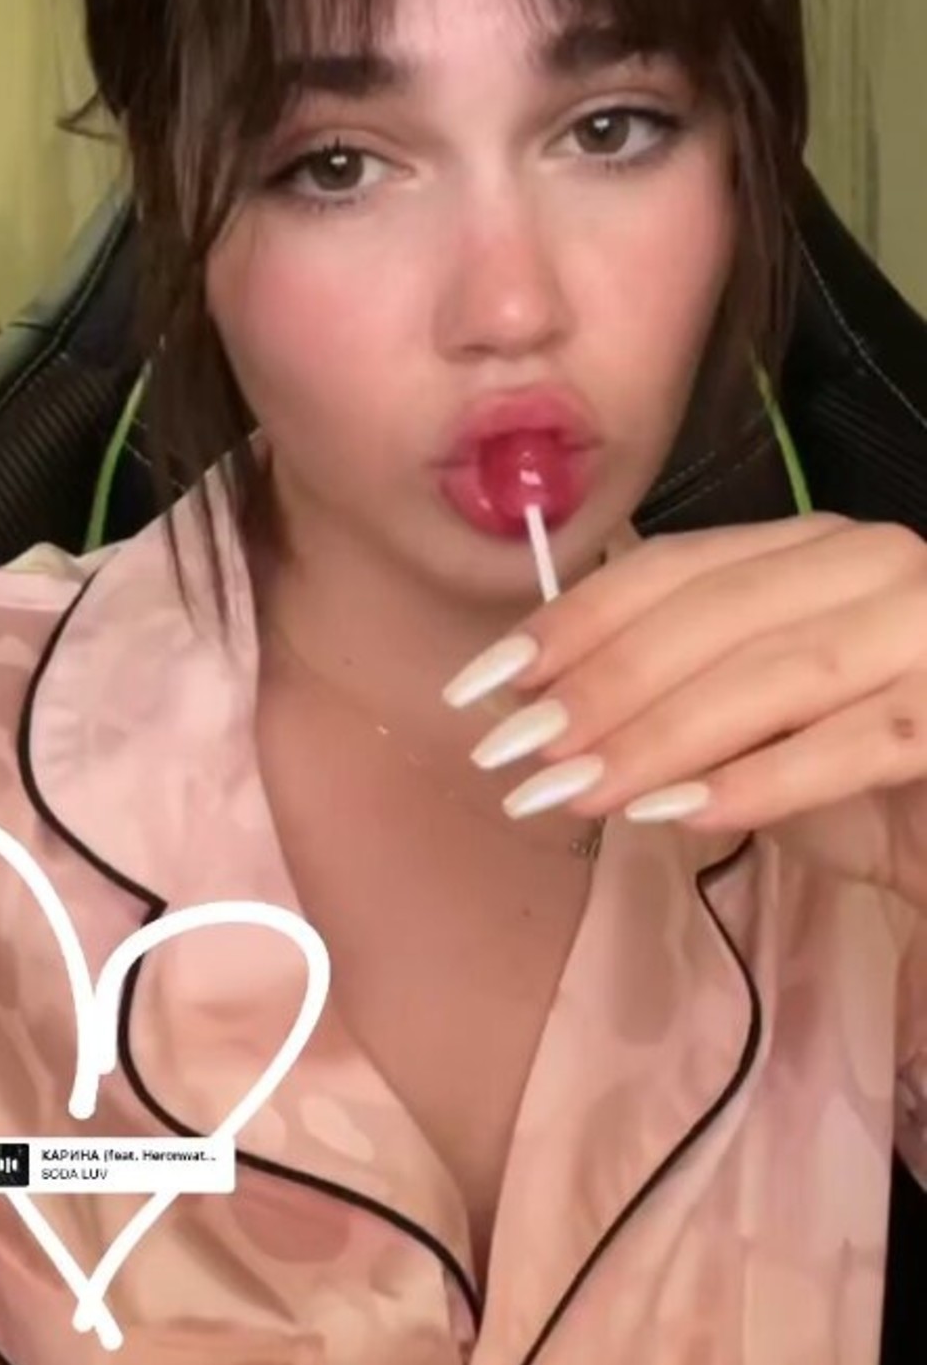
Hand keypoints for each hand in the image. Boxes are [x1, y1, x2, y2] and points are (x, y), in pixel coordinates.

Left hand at [443, 514, 926, 912]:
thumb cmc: (864, 784)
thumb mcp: (747, 733)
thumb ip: (666, 704)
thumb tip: (529, 710)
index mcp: (811, 549)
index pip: (671, 566)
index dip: (572, 621)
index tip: (482, 684)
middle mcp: (873, 563)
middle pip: (713, 614)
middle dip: (601, 685)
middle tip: (515, 752)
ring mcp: (926, 626)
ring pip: (775, 673)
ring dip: (660, 736)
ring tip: (574, 793)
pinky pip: (855, 741)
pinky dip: (762, 779)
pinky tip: (681, 816)